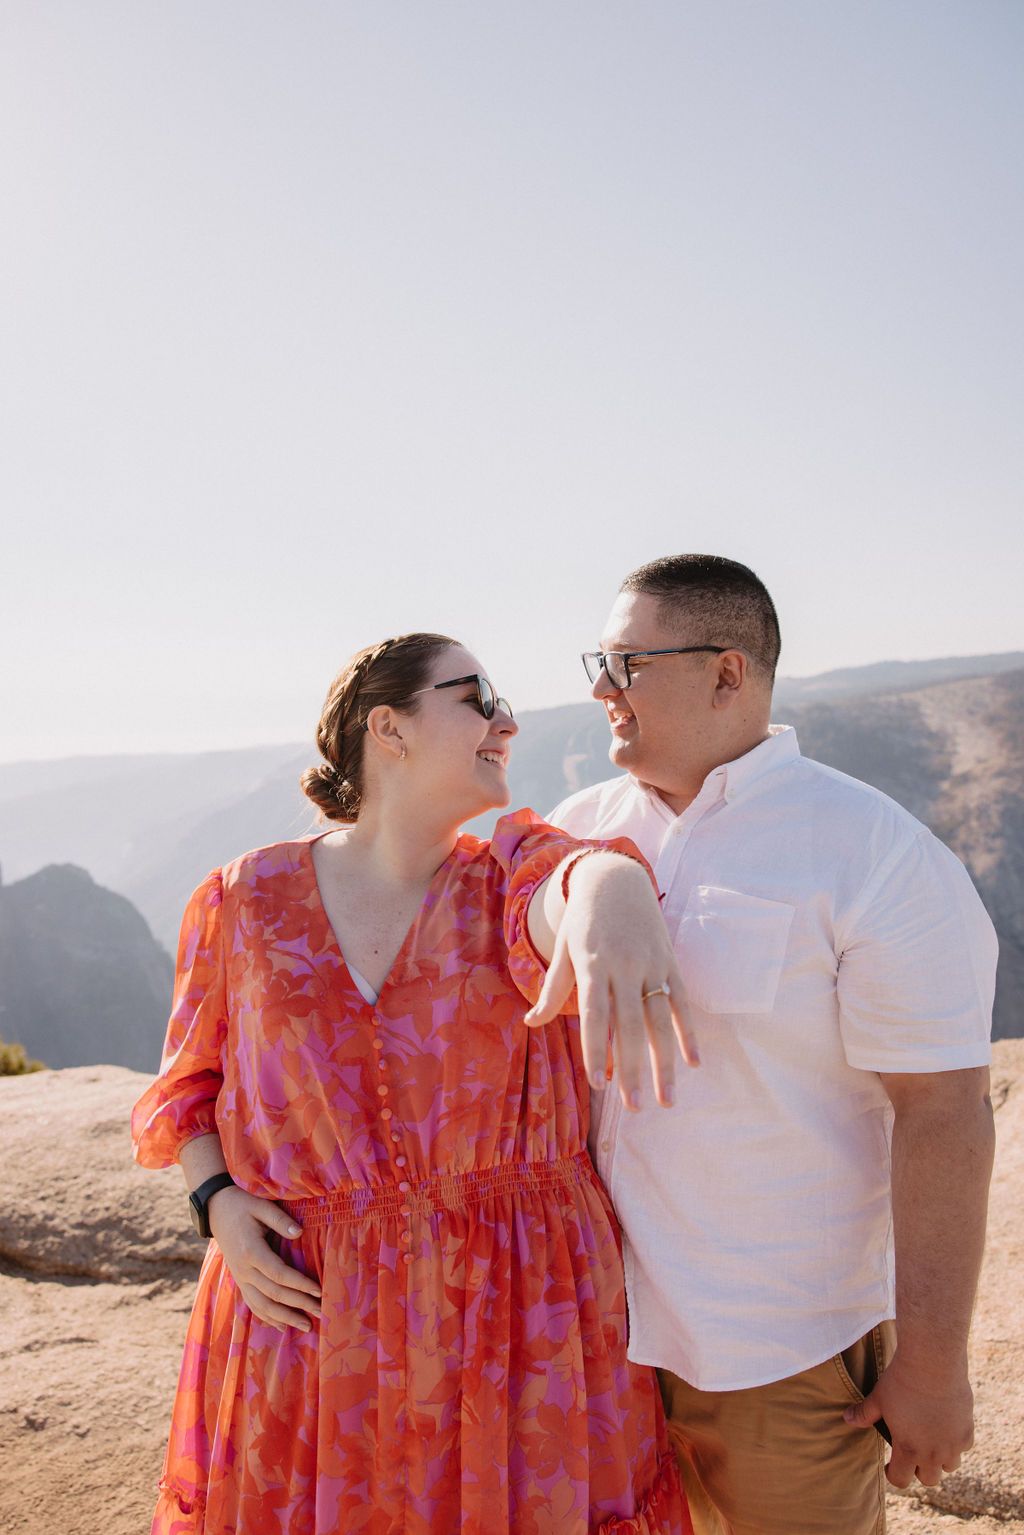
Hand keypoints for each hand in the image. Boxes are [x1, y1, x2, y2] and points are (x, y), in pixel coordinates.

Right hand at [207, 1186, 322, 1330]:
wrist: (216, 1211)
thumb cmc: (242, 1206)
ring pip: (263, 1306)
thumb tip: (300, 1232)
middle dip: (299, 1305)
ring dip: (285, 1318)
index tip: (319, 1291)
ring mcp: (240, 1278)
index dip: (300, 1284)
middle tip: (320, 1313)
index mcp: (251, 1251)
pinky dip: (268, 1317)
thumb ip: (281, 1220)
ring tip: (307, 1327)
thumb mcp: (262, 1206)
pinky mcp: (240, 1281)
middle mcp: (244, 1270)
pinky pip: (253, 1304)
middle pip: (274, 1294)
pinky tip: (282, 1326)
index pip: (279, 1274)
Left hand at [525, 856, 697, 1108]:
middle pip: (629, 1025)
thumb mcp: (563, 948)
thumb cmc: (583, 920)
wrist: (616, 878)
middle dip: (632, 1069)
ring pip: (660, 1020)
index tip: (598, 1084)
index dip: (596, 1050)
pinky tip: (694, 1063)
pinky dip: (689, 1032)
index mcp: (592, 964)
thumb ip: (552, 989)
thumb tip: (531, 1024)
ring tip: (666, 1099)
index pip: (594, 1015)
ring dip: (665, 1062)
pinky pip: (682, 1002)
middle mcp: (623, 966)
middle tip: (636, 1107)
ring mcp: (651, 964)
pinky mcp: (670, 961)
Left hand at [843, 1354, 973, 1487]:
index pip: (901, 1480)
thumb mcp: (878, 1398)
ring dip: (940, 1459)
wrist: (932, 1363)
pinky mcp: (967, 1431)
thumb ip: (864, 1414)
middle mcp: (932, 1453)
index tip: (890, 1465)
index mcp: (908, 1449)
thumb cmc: (901, 1381)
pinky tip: (947, 1427)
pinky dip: (956, 1442)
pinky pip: (963, 1447)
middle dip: (919, 1470)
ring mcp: (952, 1444)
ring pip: (949, 1466)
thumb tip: (846, 1419)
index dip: (893, 1475)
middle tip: (912, 1454)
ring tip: (931, 1442)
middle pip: (929, 1480)